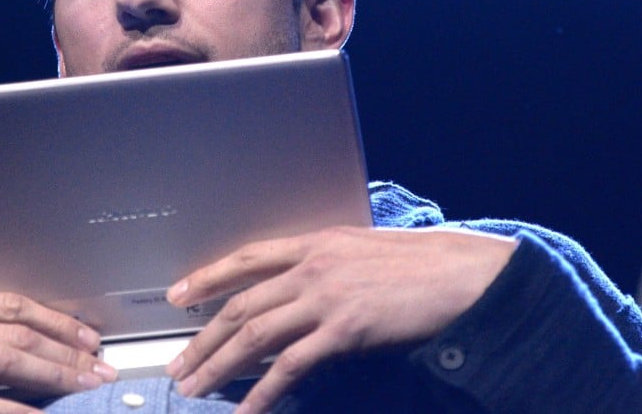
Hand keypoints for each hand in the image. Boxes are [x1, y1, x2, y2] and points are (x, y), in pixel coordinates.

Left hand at [164, 226, 517, 413]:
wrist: (464, 276)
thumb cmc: (422, 265)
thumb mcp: (365, 252)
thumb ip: (328, 267)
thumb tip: (300, 292)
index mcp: (316, 243)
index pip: (247, 258)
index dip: (207, 277)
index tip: (177, 295)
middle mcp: (312, 267)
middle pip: (241, 305)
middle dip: (204, 339)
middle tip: (178, 366)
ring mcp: (326, 298)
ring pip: (255, 335)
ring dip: (219, 366)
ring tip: (194, 388)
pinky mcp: (344, 330)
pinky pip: (290, 366)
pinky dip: (262, 394)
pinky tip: (245, 413)